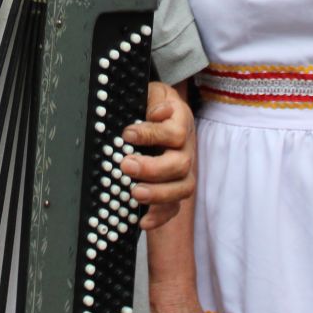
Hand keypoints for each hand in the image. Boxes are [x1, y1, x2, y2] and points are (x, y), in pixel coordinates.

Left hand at [122, 82, 195, 229]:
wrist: (158, 112)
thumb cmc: (151, 103)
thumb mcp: (151, 92)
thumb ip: (154, 98)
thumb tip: (158, 112)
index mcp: (180, 121)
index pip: (175, 132)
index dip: (152, 135)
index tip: (127, 134)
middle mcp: (186, 148)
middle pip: (180, 164)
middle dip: (152, 168)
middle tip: (126, 165)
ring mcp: (183, 171)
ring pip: (182, 188)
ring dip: (158, 193)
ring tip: (135, 193)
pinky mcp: (175, 189)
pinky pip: (174, 208)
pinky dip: (159, 216)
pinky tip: (142, 220)